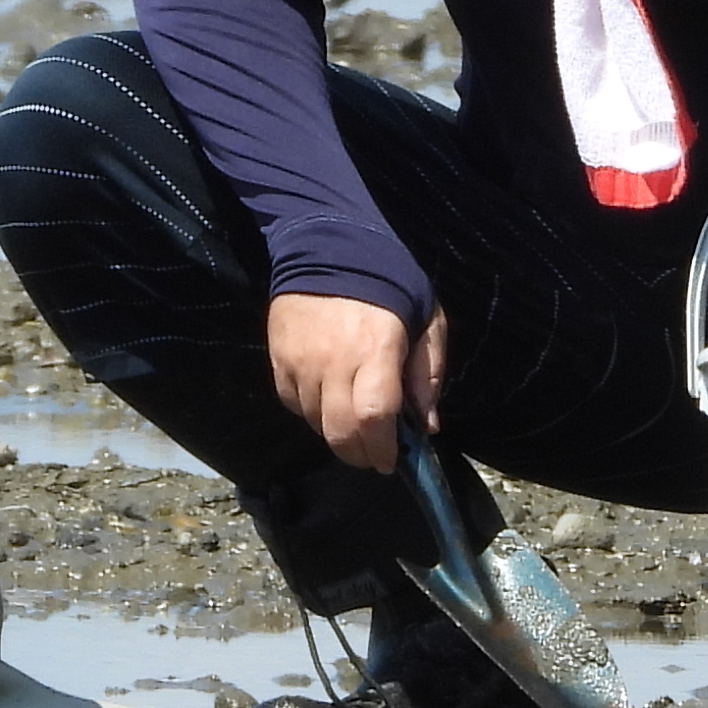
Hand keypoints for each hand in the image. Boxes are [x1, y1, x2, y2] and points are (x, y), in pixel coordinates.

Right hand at [268, 289, 447, 475]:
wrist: (327, 246)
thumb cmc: (388, 283)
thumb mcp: (427, 318)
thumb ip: (429, 373)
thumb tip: (426, 426)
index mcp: (376, 348)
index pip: (374, 417)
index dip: (382, 449)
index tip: (390, 461)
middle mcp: (333, 360)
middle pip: (340, 431)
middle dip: (359, 455)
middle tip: (373, 456)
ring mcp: (300, 361)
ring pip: (314, 423)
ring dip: (336, 433)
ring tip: (353, 421)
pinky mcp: (278, 359)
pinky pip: (293, 404)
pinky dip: (311, 412)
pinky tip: (327, 398)